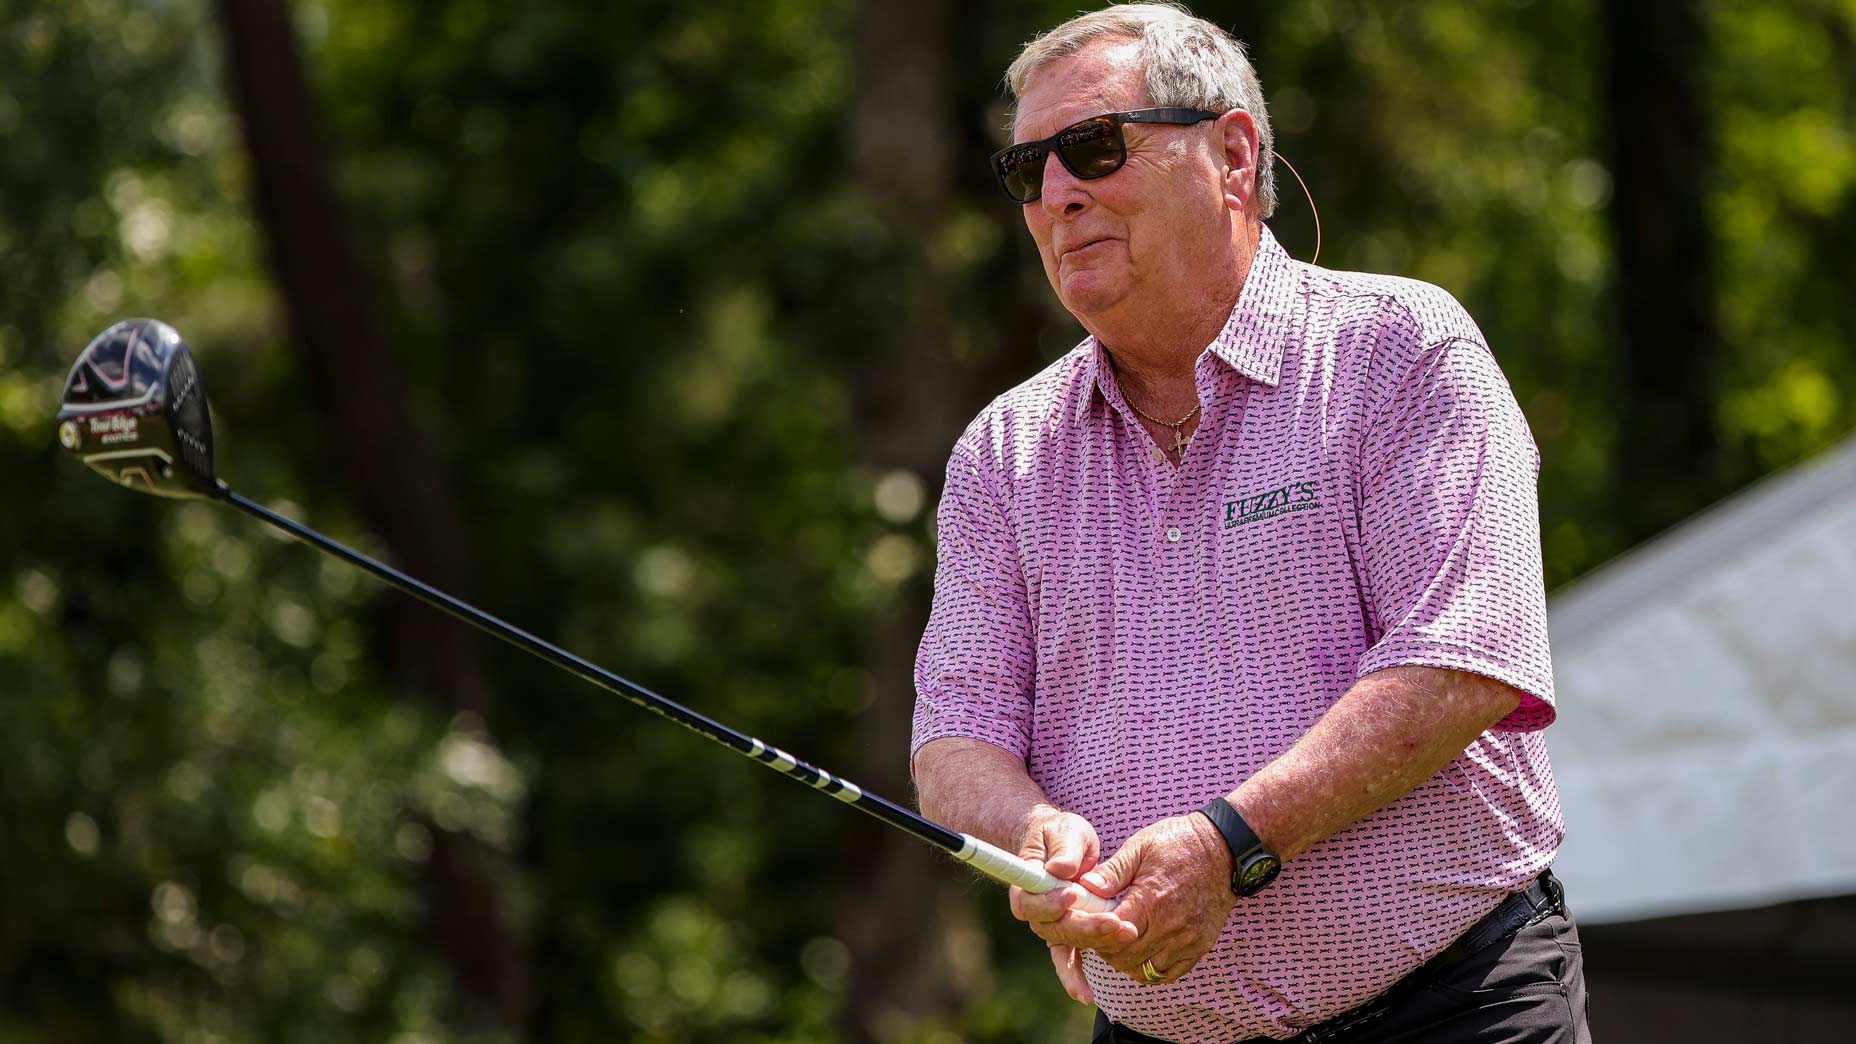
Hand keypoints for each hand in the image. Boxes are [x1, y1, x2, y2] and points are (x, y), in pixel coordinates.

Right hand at [1008, 806, 1137, 998]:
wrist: (1062, 846)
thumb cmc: (1060, 835)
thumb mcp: (1065, 832)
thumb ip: (1065, 850)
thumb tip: (1061, 869)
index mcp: (1026, 883)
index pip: (1031, 900)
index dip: (1050, 902)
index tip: (1073, 894)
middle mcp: (1035, 909)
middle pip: (1055, 926)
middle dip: (1086, 926)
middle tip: (1115, 922)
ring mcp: (1051, 925)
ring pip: (1068, 941)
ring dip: (1095, 942)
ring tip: (1123, 937)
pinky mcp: (1067, 934)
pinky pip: (1067, 960)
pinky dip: (1075, 978)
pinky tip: (1086, 996)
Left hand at [1081, 812, 1235, 985]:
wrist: (1223, 849)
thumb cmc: (1178, 843)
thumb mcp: (1141, 846)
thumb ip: (1113, 871)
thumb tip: (1085, 887)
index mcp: (1150, 901)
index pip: (1110, 935)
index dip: (1094, 932)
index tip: (1089, 923)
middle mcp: (1169, 927)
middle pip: (1124, 958)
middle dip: (1106, 949)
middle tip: (1100, 934)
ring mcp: (1186, 940)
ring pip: (1144, 971)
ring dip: (1126, 962)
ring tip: (1120, 943)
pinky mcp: (1200, 947)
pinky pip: (1168, 973)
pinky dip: (1151, 968)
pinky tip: (1143, 952)